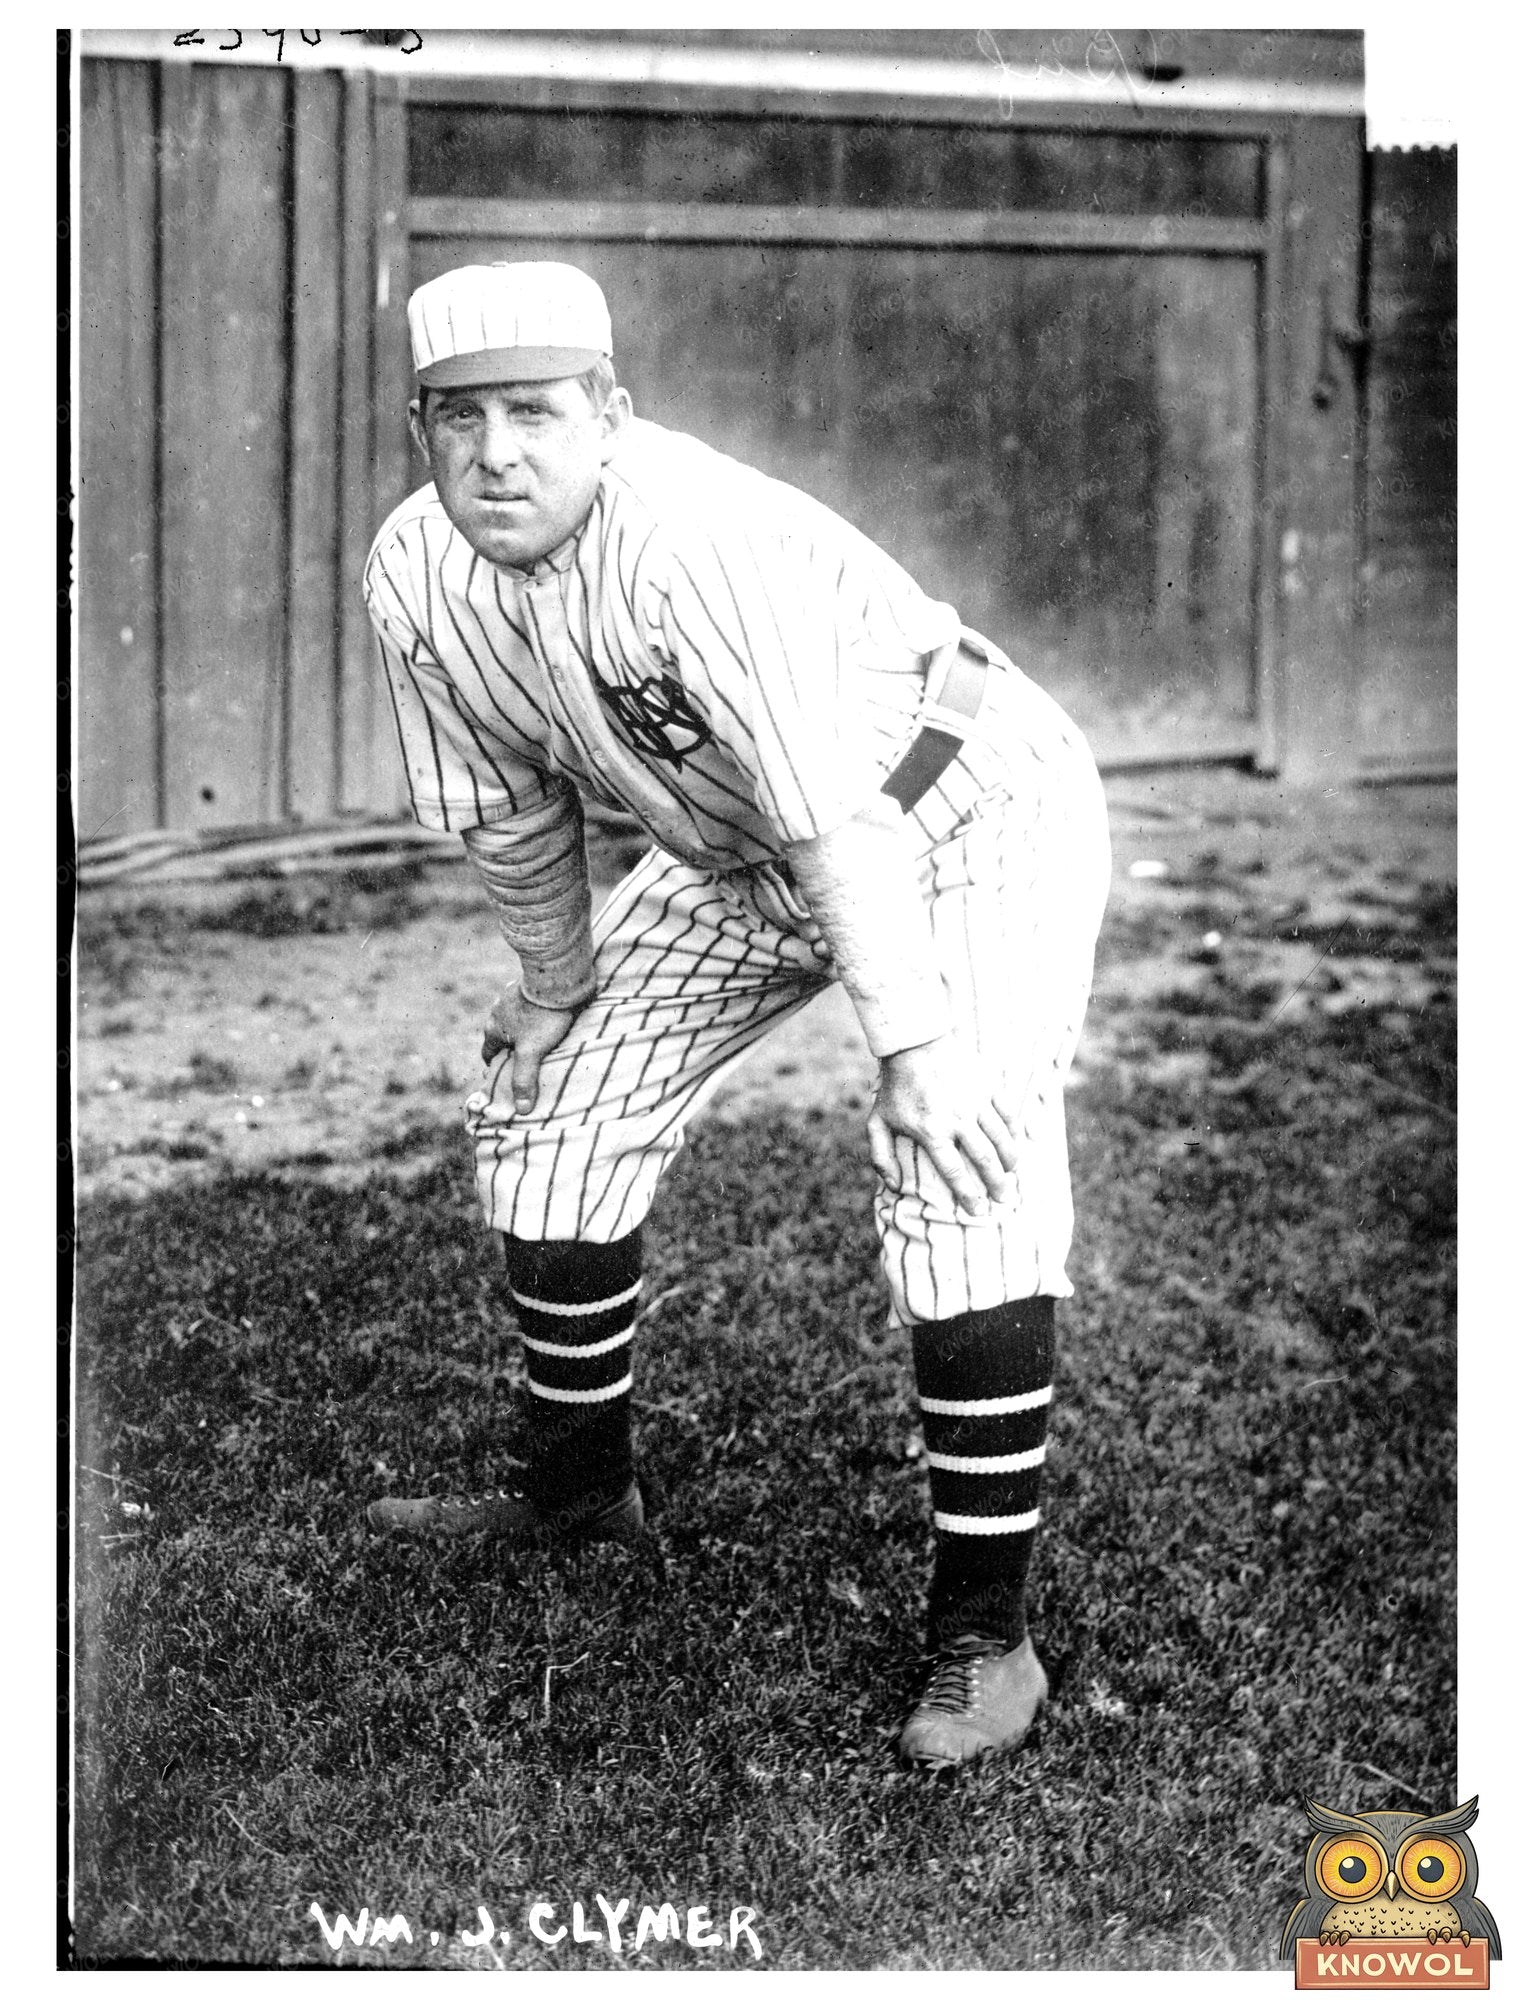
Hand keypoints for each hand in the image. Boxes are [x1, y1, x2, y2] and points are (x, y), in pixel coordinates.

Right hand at [482, 984, 580, 1112]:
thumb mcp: (532, 1052)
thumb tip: (521, 1109)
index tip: (504, 1077)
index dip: (496, 1066)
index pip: (488, 1053)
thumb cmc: (542, 1016)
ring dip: (524, 1029)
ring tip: (540, 1040)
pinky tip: (549, 1019)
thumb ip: (524, 1079)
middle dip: (511, 1048)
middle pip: (502, 1036)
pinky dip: (535, 1014)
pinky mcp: (529, 987)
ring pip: (516, 1019)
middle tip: (525, 1060)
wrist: (557, 978)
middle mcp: (498, 1011)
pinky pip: (529, 1006)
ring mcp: (512, 996)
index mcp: (493, 1027)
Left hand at [867, 1036, 1021, 1215]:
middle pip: (985, 1158)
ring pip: (1001, 1138)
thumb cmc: (896, 1087)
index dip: (968, 1194)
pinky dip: (1013, 1132)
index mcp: (931, 1130)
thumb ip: (881, 1156)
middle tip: (1003, 1198)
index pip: (955, 1171)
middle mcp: (957, 1118)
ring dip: (1010, 1160)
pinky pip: (1007, 1113)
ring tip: (1011, 1175)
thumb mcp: (878, 1122)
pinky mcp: (988, 1085)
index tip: (977, 1210)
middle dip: (997, 1183)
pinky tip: (1015, 1143)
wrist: (914, 1044)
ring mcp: (976, 1101)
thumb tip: (892, 1187)